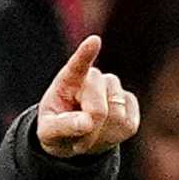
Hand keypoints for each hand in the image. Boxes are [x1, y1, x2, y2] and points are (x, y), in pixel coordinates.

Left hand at [36, 36, 139, 158]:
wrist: (74, 138)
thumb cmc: (57, 130)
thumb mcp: (48, 132)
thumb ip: (62, 127)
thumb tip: (87, 123)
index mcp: (67, 81)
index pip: (77, 66)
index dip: (85, 54)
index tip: (93, 42)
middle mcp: (93, 79)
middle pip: (98, 108)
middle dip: (89, 128)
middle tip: (76, 136)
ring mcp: (113, 89)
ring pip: (116, 115)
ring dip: (100, 134)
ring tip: (88, 132)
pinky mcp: (130, 102)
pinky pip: (128, 124)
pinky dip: (114, 136)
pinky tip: (104, 132)